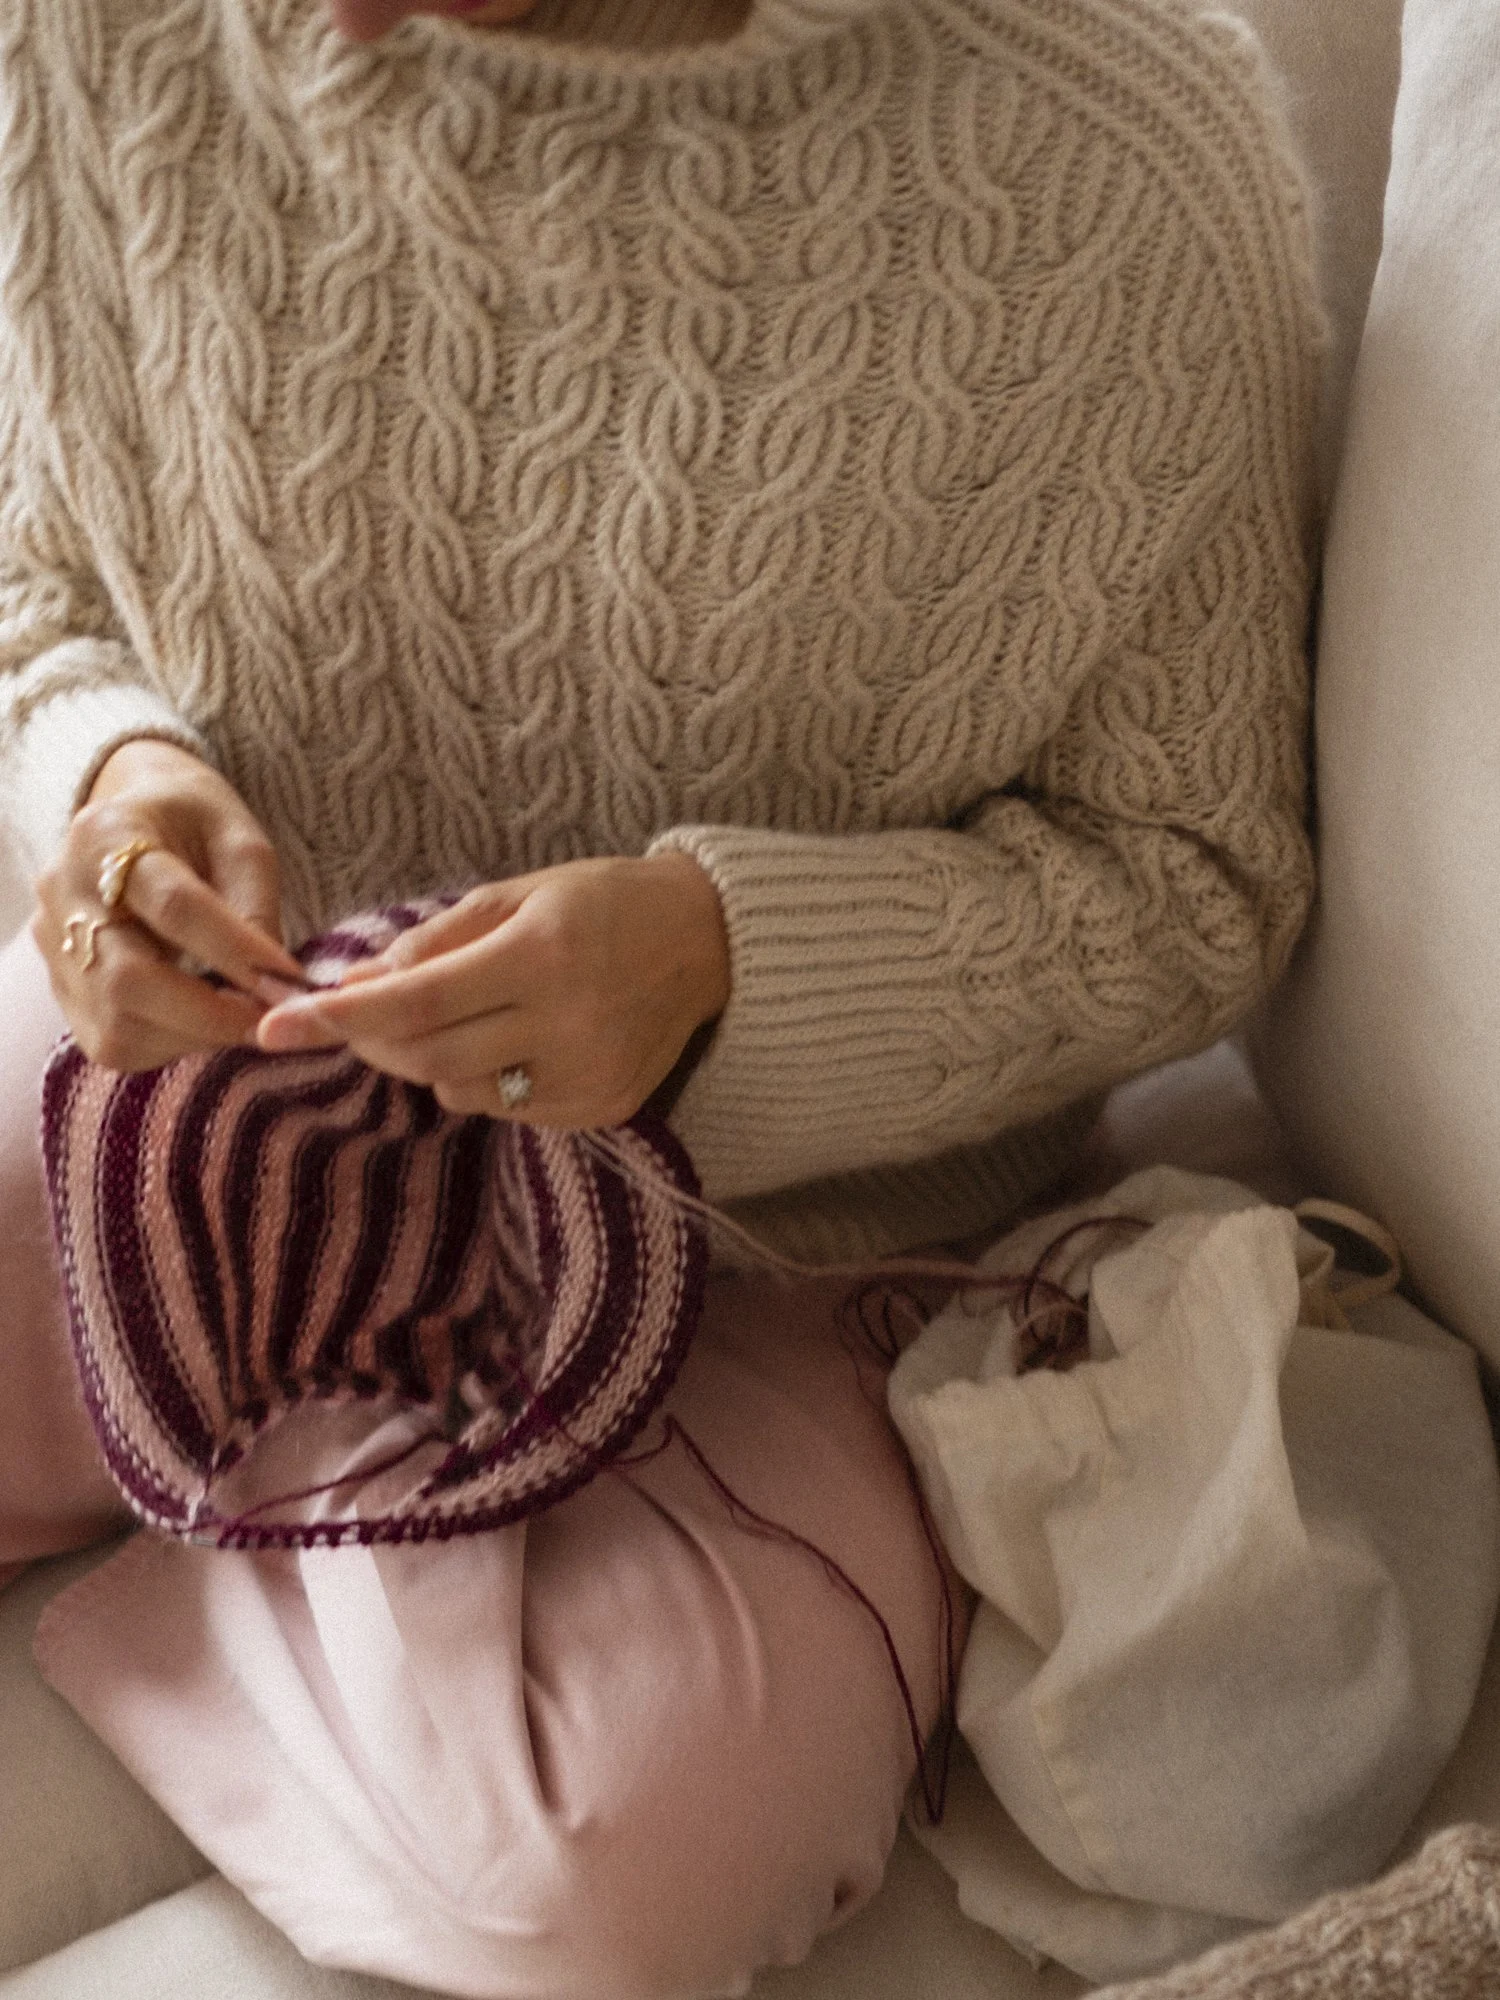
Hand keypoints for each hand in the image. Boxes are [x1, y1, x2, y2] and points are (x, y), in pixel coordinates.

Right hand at [33, 740, 304, 1071]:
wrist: (132, 820)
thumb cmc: (194, 825)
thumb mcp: (240, 841)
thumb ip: (256, 907)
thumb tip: (274, 987)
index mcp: (108, 834)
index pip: (173, 907)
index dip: (235, 953)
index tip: (287, 984)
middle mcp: (63, 891)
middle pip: (128, 979)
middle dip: (211, 1013)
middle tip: (273, 1022)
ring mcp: (50, 943)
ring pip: (116, 1022)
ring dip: (193, 1034)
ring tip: (242, 1017)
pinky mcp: (58, 985)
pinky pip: (110, 1040)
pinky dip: (168, 1043)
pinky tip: (202, 1019)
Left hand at [256, 853, 731, 1127]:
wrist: (704, 941)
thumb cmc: (600, 902)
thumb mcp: (516, 894)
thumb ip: (434, 942)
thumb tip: (353, 985)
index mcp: (539, 955)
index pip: (415, 1001)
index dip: (338, 1018)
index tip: (272, 1026)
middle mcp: (566, 1023)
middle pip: (427, 1060)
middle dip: (375, 1042)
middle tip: (361, 1016)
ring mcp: (587, 1076)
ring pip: (462, 1093)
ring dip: (431, 1062)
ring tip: (464, 1015)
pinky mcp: (602, 1109)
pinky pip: (509, 1111)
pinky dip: (485, 1080)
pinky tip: (516, 1041)